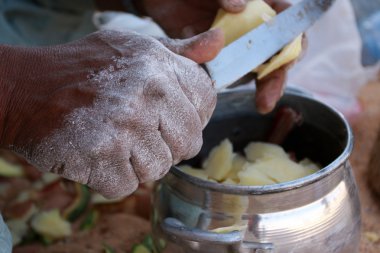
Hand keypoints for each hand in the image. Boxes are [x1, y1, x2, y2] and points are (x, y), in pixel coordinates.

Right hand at [0, 29, 223, 197]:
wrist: (26, 88)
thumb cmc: (85, 69)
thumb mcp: (135, 48)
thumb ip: (180, 51)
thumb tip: (219, 40)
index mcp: (159, 66)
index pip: (206, 102)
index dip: (191, 115)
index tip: (171, 117)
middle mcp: (147, 94)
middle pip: (188, 144)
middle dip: (165, 144)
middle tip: (135, 131)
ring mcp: (124, 127)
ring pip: (159, 169)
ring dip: (137, 163)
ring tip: (113, 140)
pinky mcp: (101, 157)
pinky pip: (128, 186)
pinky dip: (112, 177)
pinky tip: (96, 154)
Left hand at [140, 0, 303, 113]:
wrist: (159, 0)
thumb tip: (240, 6)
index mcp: (259, 5)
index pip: (287, 22)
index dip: (293, 41)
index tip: (288, 59)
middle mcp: (252, 28)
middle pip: (275, 53)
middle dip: (276, 77)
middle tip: (268, 98)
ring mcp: (235, 45)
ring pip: (255, 68)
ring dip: (261, 87)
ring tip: (262, 103)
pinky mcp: (217, 59)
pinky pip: (228, 74)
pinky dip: (230, 83)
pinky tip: (224, 88)